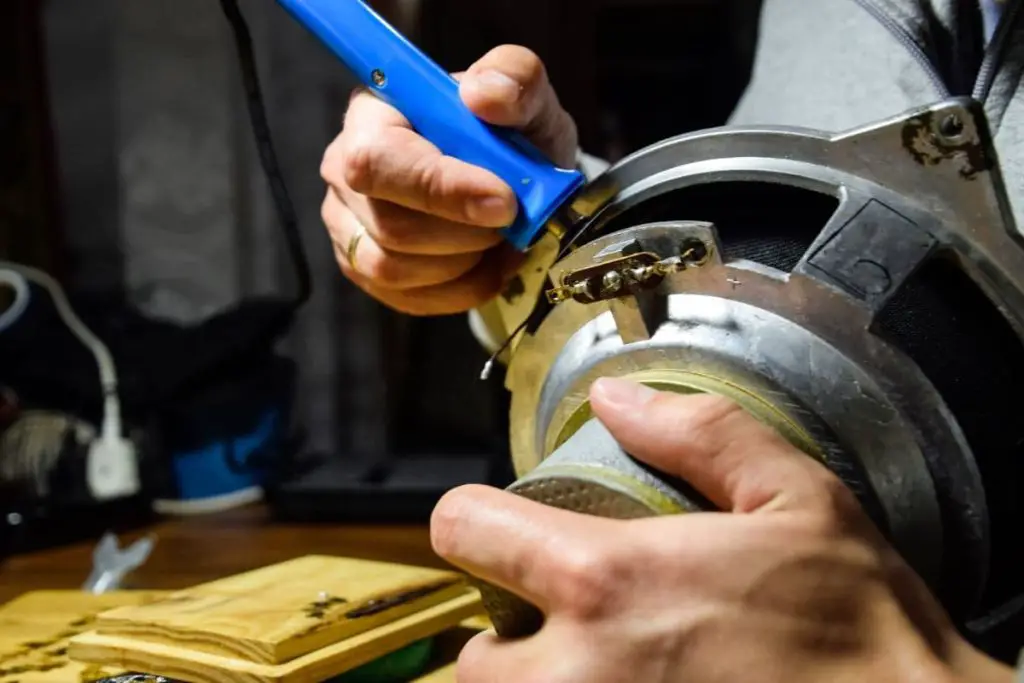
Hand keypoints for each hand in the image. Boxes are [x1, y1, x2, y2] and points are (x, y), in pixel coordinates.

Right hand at [319, 45, 577, 315]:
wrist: (513, 181)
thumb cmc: (509, 133)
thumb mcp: (526, 96)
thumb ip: (514, 80)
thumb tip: (484, 96)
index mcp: (373, 114)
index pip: (378, 160)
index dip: (440, 189)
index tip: (505, 201)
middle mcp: (343, 170)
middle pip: (390, 226)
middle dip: (466, 234)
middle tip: (512, 221)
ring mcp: (348, 225)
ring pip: (395, 269)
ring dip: (467, 262)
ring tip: (502, 239)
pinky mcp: (364, 270)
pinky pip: (410, 299)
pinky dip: (464, 288)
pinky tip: (489, 262)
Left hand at [430, 378, 1014, 682]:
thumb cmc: (861, 628)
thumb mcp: (796, 499)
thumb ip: (699, 434)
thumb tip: (618, 399)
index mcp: (608, 580)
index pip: (464, 529)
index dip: (476, 519)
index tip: (500, 529)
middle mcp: (579, 673)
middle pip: (472, 655)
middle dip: (508, 636)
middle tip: (565, 625)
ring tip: (595, 668)